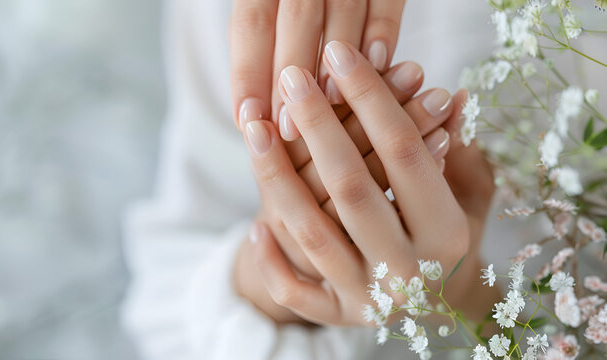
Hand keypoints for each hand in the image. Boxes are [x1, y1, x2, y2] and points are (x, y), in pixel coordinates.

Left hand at [230, 0, 404, 138]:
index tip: (247, 118)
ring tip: (332, 104)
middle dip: (291, 77)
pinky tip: (378, 66)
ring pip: (343, 10)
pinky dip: (382, 32)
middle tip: (289, 127)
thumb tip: (251, 109)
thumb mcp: (266, 7)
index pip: (251, 23)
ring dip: (337, 61)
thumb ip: (260, 42)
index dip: (248, 72)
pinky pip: (386, 0)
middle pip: (296, 20)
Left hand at [236, 41, 497, 325]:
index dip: (373, 100)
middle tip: (293, 77)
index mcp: (447, 232)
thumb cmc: (453, 232)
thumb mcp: (469, 190)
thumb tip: (450, 93)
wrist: (444, 303)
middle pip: (352, 189)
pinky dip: (272, 263)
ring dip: (278, 177)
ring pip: (313, 234)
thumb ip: (455, 146)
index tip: (341, 56)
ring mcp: (369, 297)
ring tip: (254, 127)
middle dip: (319, 126)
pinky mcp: (339, 317)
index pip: (404, 153)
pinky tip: (253, 227)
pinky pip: (296, 294)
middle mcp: (408, 270)